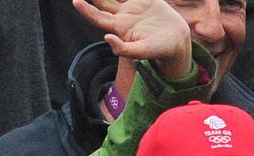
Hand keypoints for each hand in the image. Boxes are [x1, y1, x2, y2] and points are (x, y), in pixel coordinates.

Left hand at [74, 0, 192, 78]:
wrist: (177, 41)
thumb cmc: (160, 50)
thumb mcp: (143, 52)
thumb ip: (125, 49)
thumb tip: (106, 39)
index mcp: (119, 27)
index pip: (98, 17)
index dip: (86, 10)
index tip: (76, 2)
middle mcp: (123, 15)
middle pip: (102, 1)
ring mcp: (133, 5)